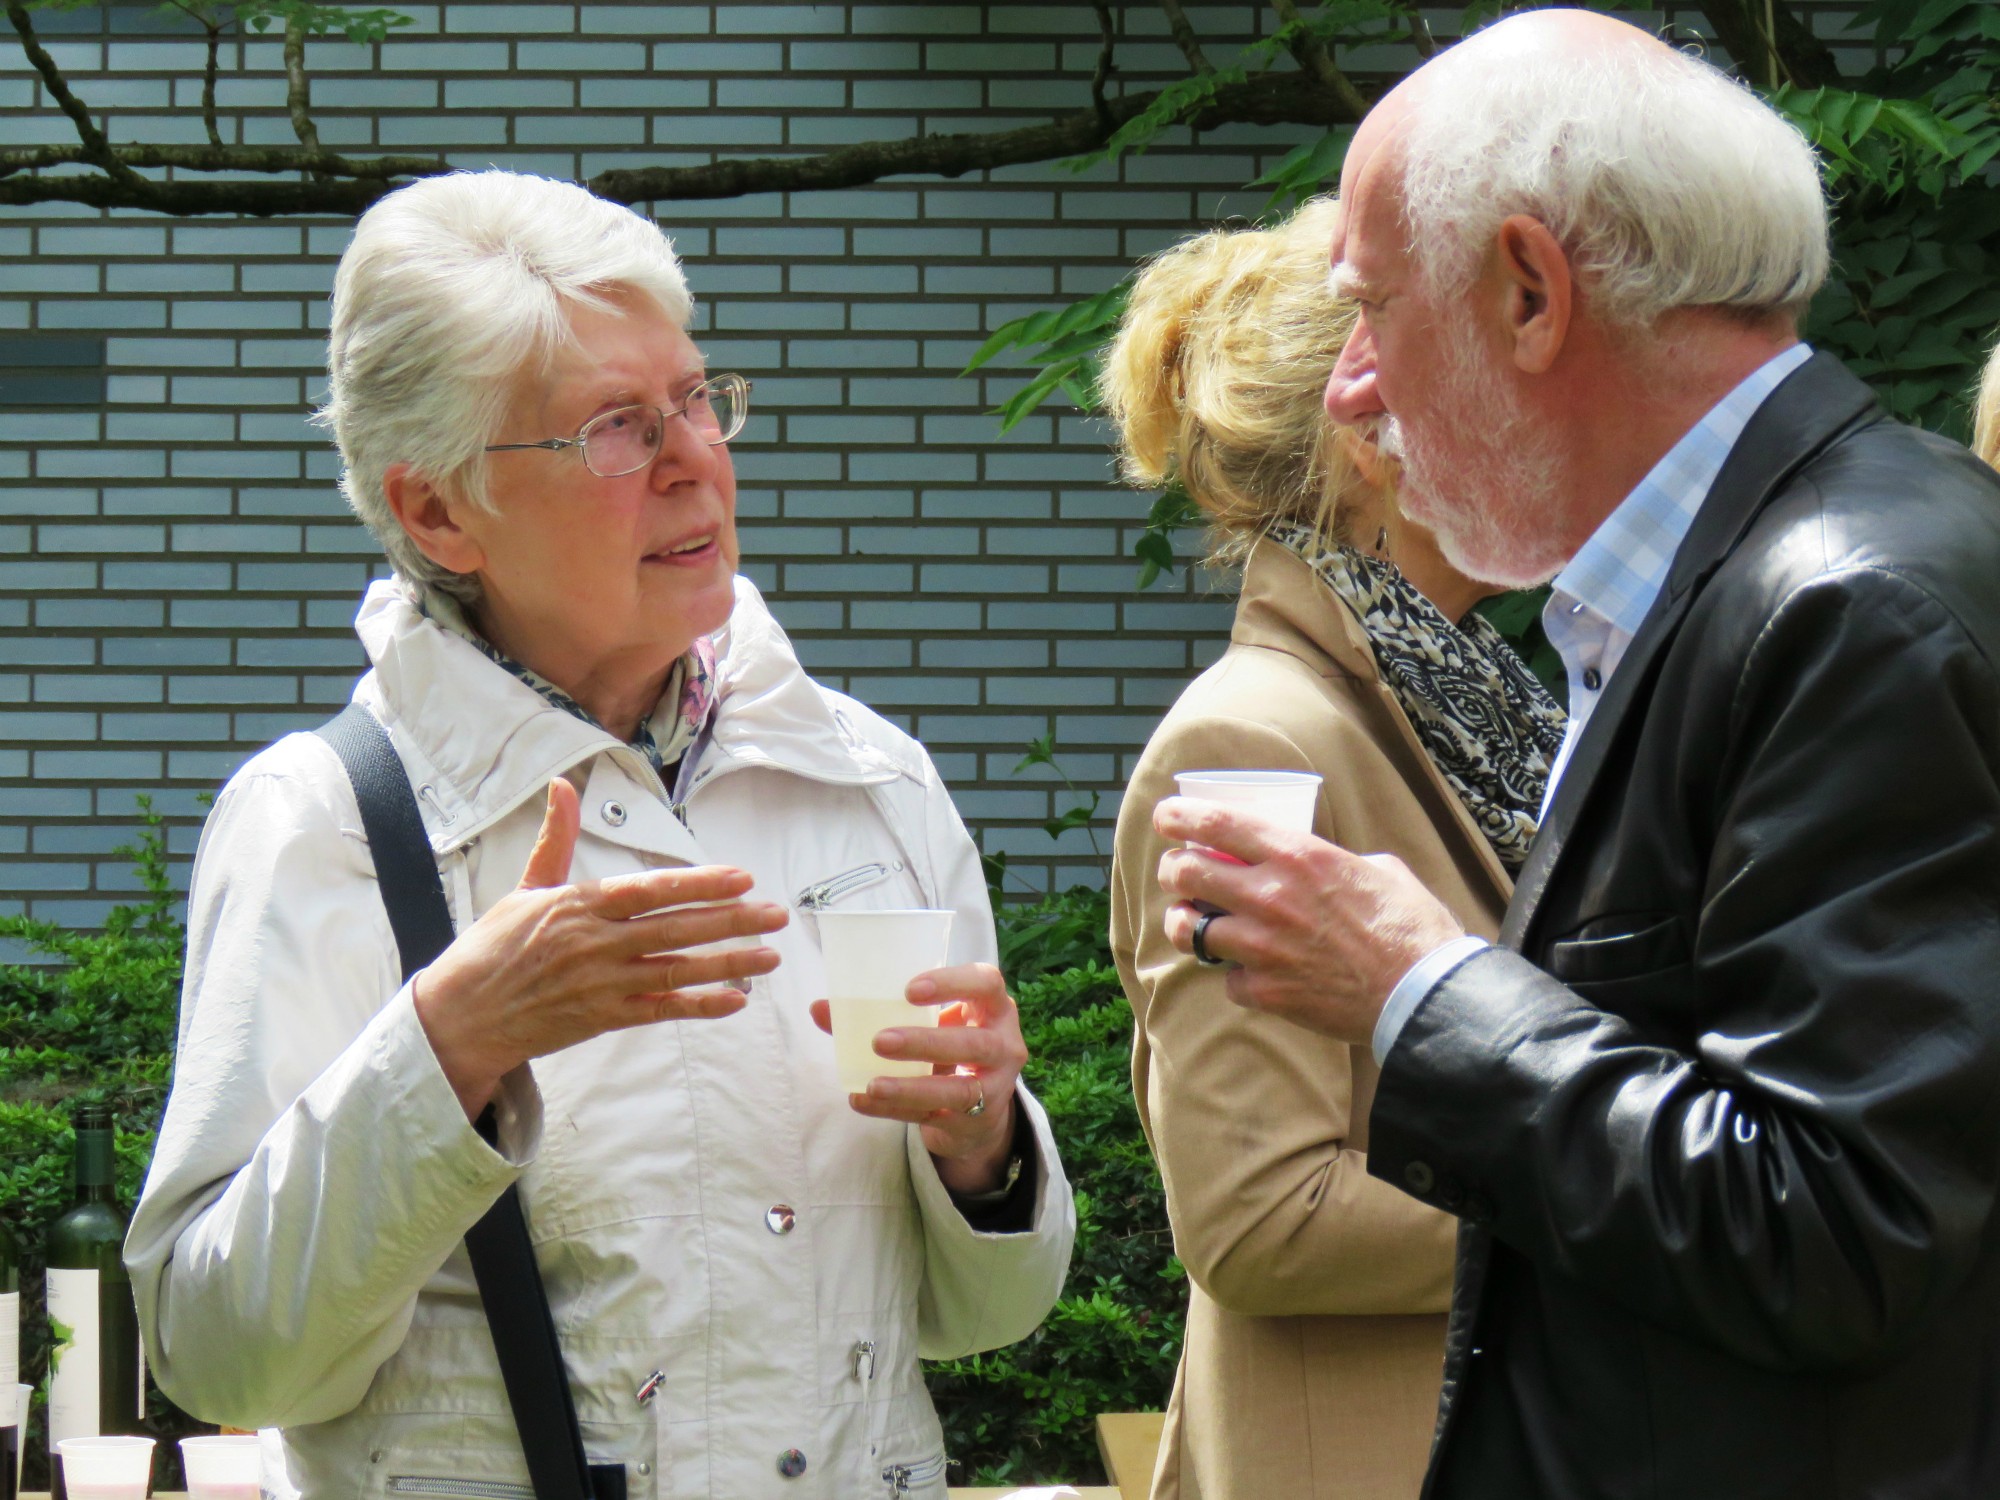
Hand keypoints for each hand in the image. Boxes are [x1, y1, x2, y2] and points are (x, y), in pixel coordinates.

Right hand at [416, 778, 790, 1117]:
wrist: (461, 1016)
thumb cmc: (493, 948)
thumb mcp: (524, 887)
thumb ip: (556, 838)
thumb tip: (563, 785)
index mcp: (580, 905)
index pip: (651, 890)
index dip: (699, 884)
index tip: (741, 878)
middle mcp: (596, 943)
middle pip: (676, 929)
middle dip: (732, 921)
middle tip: (776, 915)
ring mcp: (603, 984)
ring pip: (677, 970)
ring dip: (728, 964)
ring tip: (770, 957)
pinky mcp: (603, 1019)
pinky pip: (660, 1012)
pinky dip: (699, 1006)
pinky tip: (735, 1000)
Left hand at [809, 962, 1025, 1195]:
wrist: (978, 1108)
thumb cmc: (947, 1046)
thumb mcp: (927, 1024)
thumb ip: (878, 1014)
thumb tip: (819, 1008)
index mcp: (993, 1008)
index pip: (986, 983)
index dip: (952, 983)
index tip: (910, 990)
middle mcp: (1004, 1046)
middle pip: (974, 1044)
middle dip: (926, 1042)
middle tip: (880, 1040)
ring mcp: (995, 1087)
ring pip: (959, 1090)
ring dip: (912, 1087)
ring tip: (872, 1084)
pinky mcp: (975, 1120)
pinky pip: (934, 1115)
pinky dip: (895, 1109)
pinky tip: (863, 1100)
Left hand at [1153, 796, 1464, 1043]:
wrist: (1422, 993)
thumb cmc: (1411, 927)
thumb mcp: (1378, 870)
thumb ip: (1336, 862)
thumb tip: (1326, 864)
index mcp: (1297, 855)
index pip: (1216, 823)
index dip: (1178, 818)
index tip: (1165, 818)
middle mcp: (1270, 895)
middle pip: (1185, 873)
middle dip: (1172, 871)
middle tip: (1177, 874)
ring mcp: (1262, 946)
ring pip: (1189, 929)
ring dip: (1187, 924)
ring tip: (1195, 924)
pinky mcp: (1265, 991)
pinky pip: (1226, 980)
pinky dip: (1235, 977)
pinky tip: (1253, 974)